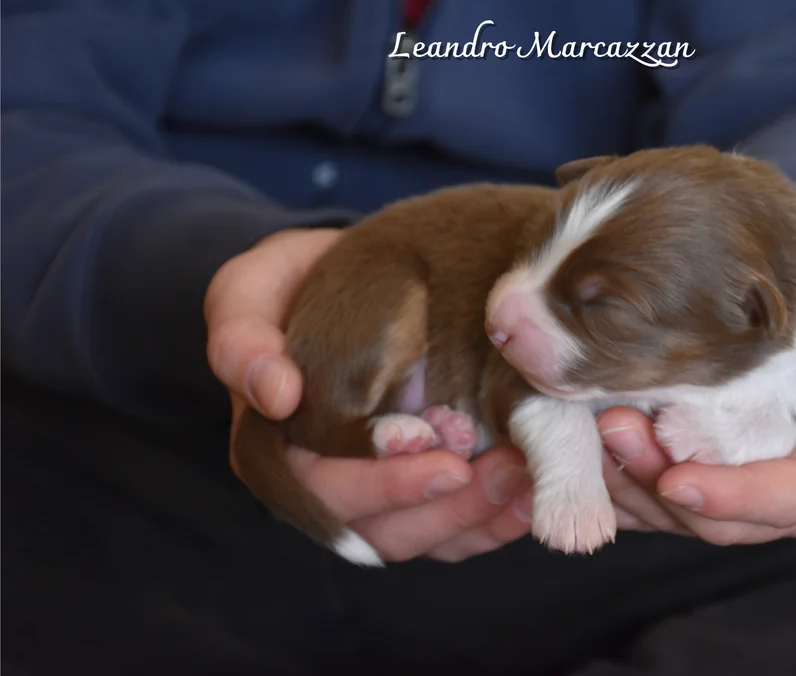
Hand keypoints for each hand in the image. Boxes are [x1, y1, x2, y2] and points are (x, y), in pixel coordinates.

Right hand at [205, 227, 531, 562]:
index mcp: (280, 452)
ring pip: (426, 537)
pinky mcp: (427, 490)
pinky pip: (461, 529)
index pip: (320, 491)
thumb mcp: (249, 292)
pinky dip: (499, 518)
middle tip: (496, 469)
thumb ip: (242, 338)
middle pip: (381, 529)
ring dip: (478, 516)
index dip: (375, 483)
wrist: (351, 276)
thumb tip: (276, 395)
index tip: (429, 448)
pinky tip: (535, 491)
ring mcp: (382, 492)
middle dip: (440, 506)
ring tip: (527, 477)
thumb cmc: (291, 286)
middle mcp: (331, 485)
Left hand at [594, 227, 795, 543]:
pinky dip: (621, 489)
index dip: (740, 498)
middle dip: (668, 492)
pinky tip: (587, 449)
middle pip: (736, 523)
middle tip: (614, 429)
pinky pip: (658, 509)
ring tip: (596, 428)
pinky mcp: (708, 481)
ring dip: (636, 488)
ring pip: (689, 521)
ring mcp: (752, 489)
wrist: (790, 286)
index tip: (678, 478)